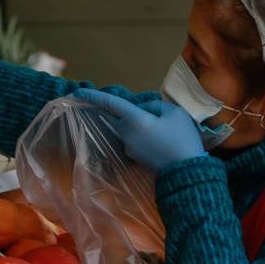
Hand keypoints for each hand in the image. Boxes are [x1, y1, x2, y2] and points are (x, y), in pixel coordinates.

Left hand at [76, 88, 205, 172]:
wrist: (186, 172)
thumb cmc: (182, 139)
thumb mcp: (174, 112)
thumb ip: (155, 106)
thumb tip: (144, 111)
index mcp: (134, 120)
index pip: (110, 104)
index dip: (94, 96)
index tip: (78, 91)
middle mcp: (126, 134)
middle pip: (126, 116)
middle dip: (139, 114)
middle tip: (163, 120)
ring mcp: (129, 148)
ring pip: (132, 128)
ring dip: (144, 126)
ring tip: (168, 133)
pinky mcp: (135, 158)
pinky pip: (137, 140)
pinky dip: (147, 138)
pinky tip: (165, 142)